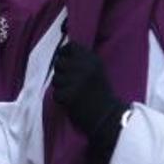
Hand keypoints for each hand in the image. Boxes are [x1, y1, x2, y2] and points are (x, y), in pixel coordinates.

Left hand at [51, 41, 126, 159]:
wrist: (108, 116)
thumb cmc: (100, 93)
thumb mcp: (96, 70)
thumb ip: (82, 60)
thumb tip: (61, 52)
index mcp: (93, 60)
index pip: (71, 46)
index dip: (64, 53)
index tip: (65, 61)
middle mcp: (86, 68)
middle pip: (59, 63)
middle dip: (61, 73)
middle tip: (71, 83)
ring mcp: (77, 81)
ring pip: (55, 79)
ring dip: (61, 87)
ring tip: (74, 93)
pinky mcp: (70, 96)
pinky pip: (56, 94)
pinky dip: (61, 100)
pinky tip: (72, 102)